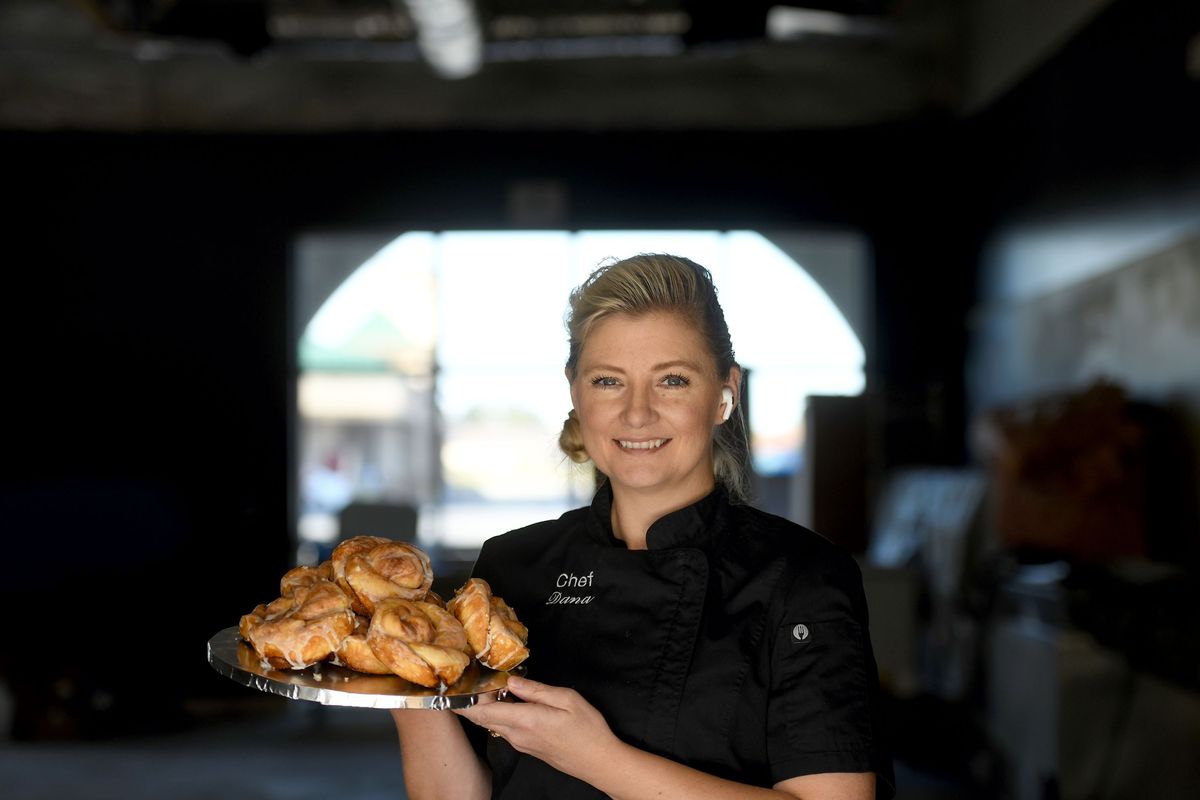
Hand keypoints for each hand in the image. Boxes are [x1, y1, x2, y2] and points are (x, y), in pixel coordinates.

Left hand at [456, 675, 621, 777]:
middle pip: (484, 718)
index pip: (483, 712)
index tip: (454, 687)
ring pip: (494, 723)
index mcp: (525, 720)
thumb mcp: (567, 700)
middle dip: (476, 699)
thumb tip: (511, 682)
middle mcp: (517, 735)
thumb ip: (537, 690)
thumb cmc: (588, 729)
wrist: (599, 762)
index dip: (465, 701)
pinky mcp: (528, 748)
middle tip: (477, 676)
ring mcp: (521, 744)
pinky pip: (506, 729)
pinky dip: (501, 714)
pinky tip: (512, 700)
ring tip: (494, 683)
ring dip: (489, 706)